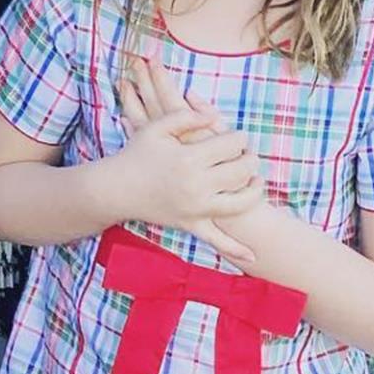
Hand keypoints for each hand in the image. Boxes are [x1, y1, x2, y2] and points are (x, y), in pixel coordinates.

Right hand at [113, 58, 263, 264]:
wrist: (117, 188)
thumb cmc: (137, 154)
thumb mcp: (157, 127)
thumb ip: (186, 117)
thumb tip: (216, 117)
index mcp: (188, 158)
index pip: (230, 145)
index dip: (240, 138)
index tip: (239, 136)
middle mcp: (196, 184)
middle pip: (240, 171)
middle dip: (250, 160)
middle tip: (248, 154)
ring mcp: (195, 208)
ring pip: (240, 203)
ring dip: (254, 192)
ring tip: (257, 182)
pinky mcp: (190, 225)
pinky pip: (216, 240)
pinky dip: (235, 249)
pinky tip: (253, 256)